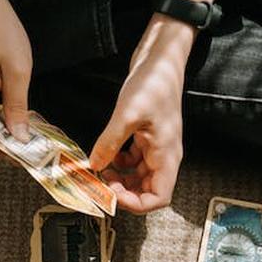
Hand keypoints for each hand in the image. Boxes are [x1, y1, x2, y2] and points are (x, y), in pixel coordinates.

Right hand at [0, 0, 32, 157]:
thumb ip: (18, 106)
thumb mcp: (18, 69)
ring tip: (31, 137)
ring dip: (5, 133)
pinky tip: (20, 121)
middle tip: (32, 150)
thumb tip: (19, 139)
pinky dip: (1, 121)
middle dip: (4, 145)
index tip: (19, 156)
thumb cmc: (0, 31)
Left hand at [88, 18, 190, 212]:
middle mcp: (164, 156)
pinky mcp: (146, 137)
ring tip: (101, 170)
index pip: (159, 197)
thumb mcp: (128, 114)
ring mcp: (156, 147)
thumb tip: (94, 165)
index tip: (114, 195)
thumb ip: (110, 143)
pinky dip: (120, 164)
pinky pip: (134, 162)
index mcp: (167, 156)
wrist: (161, 58)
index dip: (136, 203)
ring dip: (120, 180)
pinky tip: (107, 155)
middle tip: (102, 184)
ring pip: (139, 177)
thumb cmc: (154, 82)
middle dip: (125, 192)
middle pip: (147, 191)